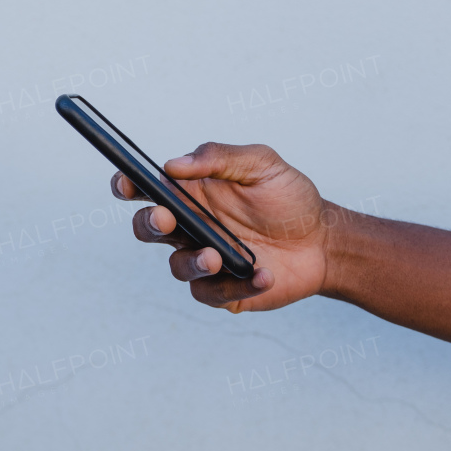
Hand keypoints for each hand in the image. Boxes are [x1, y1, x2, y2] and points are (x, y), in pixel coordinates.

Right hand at [113, 142, 333, 312]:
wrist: (324, 240)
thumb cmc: (289, 199)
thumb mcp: (262, 164)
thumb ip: (219, 157)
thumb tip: (174, 165)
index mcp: (193, 194)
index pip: (148, 189)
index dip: (128, 185)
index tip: (126, 184)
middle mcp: (192, 227)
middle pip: (149, 228)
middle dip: (149, 223)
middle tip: (166, 218)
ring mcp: (204, 259)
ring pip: (177, 266)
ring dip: (192, 262)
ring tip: (216, 257)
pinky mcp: (223, 289)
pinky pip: (213, 293)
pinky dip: (238, 285)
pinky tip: (263, 274)